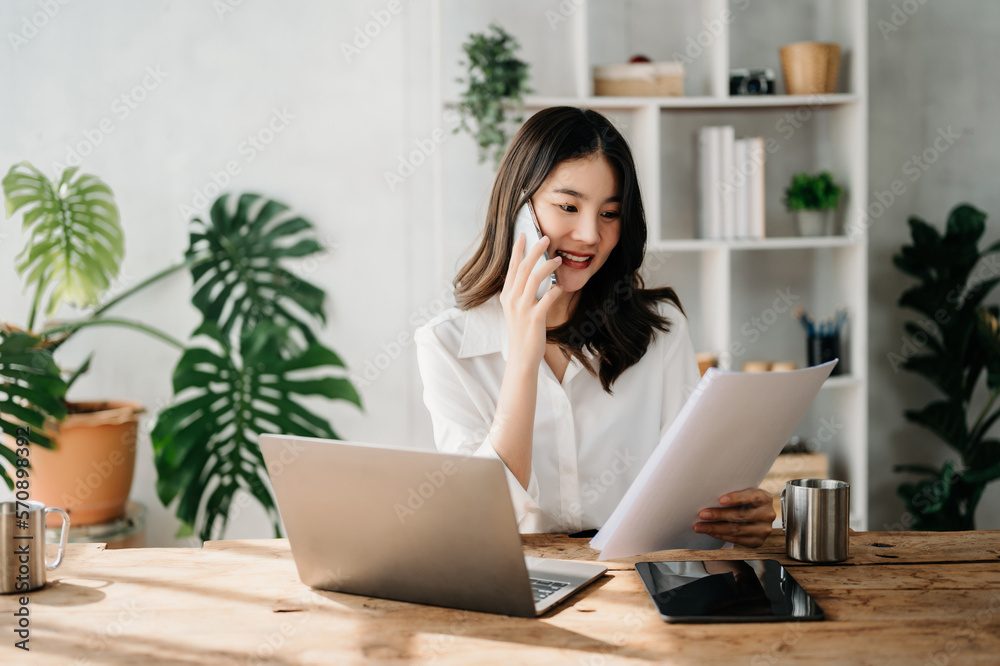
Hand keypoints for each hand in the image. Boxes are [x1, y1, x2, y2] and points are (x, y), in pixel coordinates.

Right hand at [498, 233, 562, 367]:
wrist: (522, 356)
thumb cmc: (522, 332)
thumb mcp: (516, 309)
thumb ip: (521, 292)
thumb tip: (532, 274)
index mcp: (507, 295)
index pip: (512, 267)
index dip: (517, 250)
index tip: (523, 235)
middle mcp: (512, 299)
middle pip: (523, 268)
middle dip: (534, 251)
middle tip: (546, 238)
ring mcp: (522, 308)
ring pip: (533, 279)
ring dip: (547, 266)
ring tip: (558, 259)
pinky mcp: (534, 318)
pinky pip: (546, 298)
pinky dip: (555, 290)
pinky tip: (561, 287)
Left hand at [692, 488, 775, 547]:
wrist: (758, 514)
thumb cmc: (746, 500)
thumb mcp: (745, 492)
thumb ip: (734, 492)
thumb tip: (708, 494)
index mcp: (765, 498)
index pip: (752, 497)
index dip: (736, 498)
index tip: (720, 500)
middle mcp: (767, 514)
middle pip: (740, 516)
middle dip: (718, 515)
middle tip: (702, 514)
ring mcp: (763, 530)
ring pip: (736, 530)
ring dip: (715, 528)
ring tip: (699, 526)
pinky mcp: (757, 541)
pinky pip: (736, 539)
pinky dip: (720, 535)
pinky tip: (710, 532)